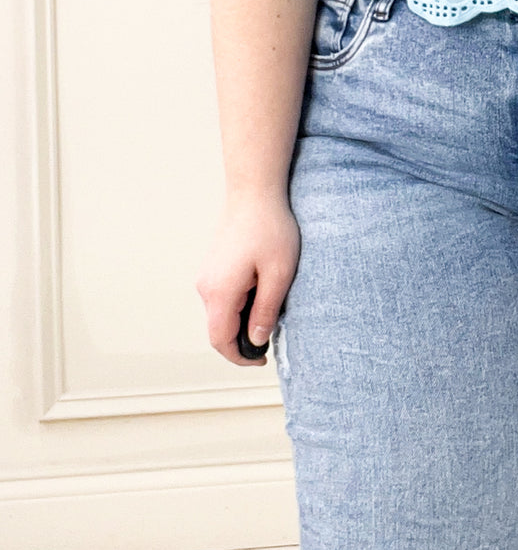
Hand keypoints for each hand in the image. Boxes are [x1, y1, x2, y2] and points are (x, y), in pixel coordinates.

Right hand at [195, 193, 299, 366]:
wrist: (254, 190)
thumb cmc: (270, 227)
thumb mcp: (279, 273)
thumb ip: (266, 311)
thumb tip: (256, 341)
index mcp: (219, 292)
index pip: (221, 341)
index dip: (240, 358)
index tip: (262, 359)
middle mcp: (206, 286)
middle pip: (219, 329)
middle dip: (243, 339)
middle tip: (271, 334)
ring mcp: (206, 275)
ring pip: (220, 313)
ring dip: (242, 319)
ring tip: (270, 305)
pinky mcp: (212, 266)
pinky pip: (221, 296)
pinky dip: (238, 304)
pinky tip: (261, 288)